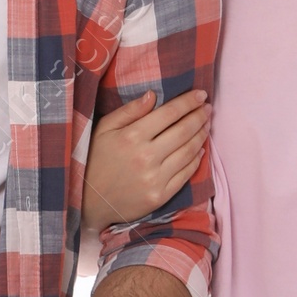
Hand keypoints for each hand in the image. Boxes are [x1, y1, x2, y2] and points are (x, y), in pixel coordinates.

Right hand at [82, 87, 210, 229]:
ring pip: (189, 151)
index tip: (201, 95)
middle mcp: (146, 156)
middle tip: (208, 108)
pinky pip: (186, 174)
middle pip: (183, 131)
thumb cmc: (95, 161)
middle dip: (200, 116)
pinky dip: (196, 159)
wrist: (89, 202)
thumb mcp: (104, 129)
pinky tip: (200, 149)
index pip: (169, 113)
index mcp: (132, 136)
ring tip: (206, 125)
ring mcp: (155, 178)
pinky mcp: (160, 195)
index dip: (189, 102)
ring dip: (201, 135)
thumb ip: (129, 111)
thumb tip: (152, 95)